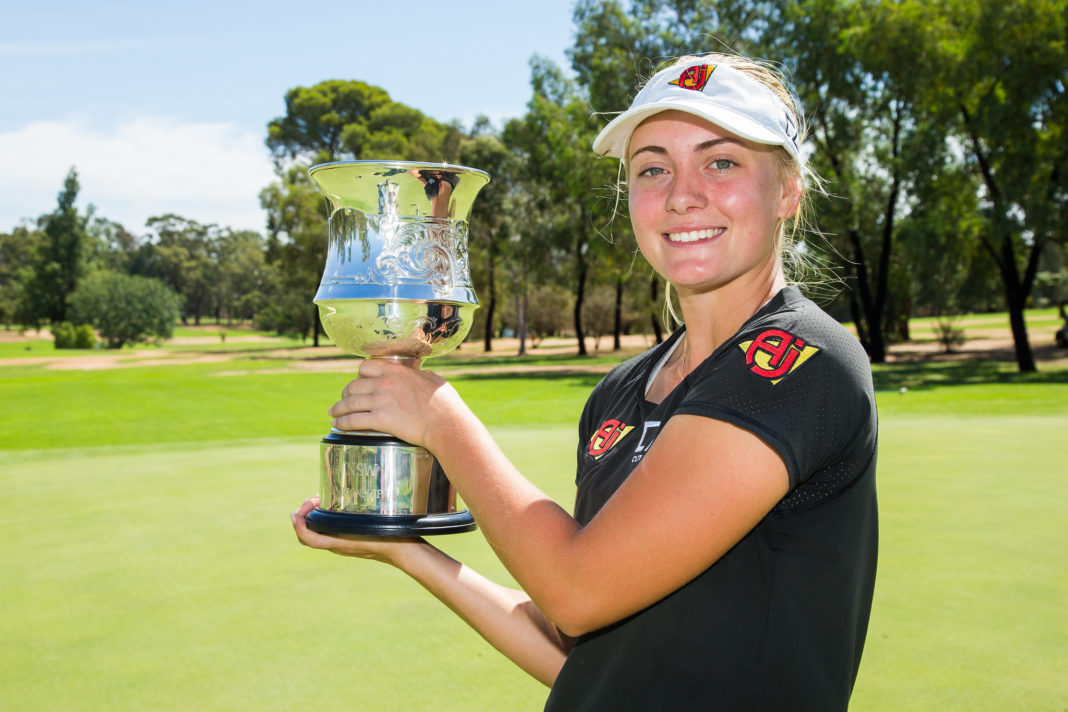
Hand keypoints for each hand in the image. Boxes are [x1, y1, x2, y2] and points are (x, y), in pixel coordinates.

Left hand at [290, 496, 421, 562]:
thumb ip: (356, 518)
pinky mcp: (350, 538)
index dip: (298, 525)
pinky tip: (335, 504)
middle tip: (314, 498)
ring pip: (318, 531)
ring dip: (314, 515)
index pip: (308, 539)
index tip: (299, 509)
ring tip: (321, 498)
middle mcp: (337, 546)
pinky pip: (329, 529)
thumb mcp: (369, 526)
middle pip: (309, 534)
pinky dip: (325, 517)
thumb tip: (331, 506)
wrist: (404, 551)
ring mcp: (343, 543)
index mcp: (338, 544)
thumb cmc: (388, 538)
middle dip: (305, 514)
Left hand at [328, 359, 468, 450]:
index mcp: (396, 371)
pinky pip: (353, 420)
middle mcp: (384, 383)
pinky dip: (343, 423)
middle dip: (345, 394)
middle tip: (343, 401)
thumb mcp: (432, 379)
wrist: (446, 424)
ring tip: (334, 415)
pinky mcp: (380, 420)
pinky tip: (338, 426)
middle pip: (353, 385)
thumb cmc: (444, 404)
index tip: (358, 384)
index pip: (365, 367)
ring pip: (349, 403)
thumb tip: (418, 373)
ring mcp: (381, 401)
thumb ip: (419, 375)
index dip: (359, 376)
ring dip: (338, 409)